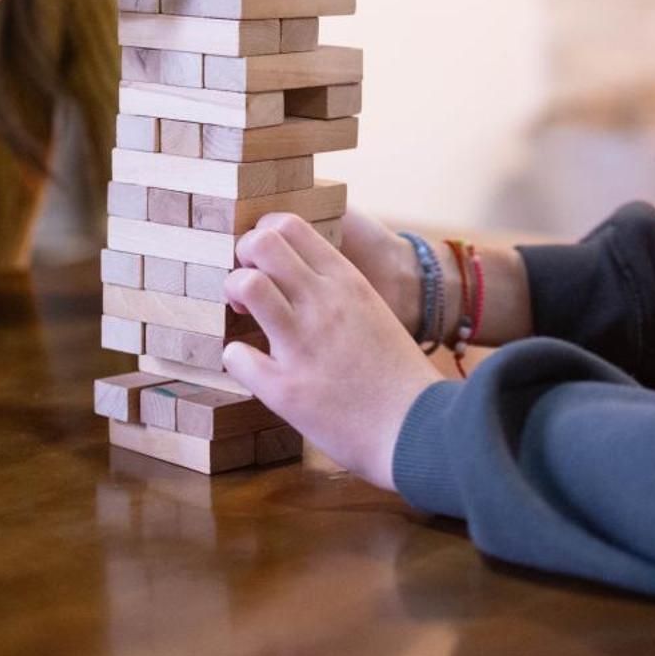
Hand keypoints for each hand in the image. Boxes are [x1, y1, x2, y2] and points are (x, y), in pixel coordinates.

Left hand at [222, 213, 444, 490]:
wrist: (419, 430)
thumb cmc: (398, 376)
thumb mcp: (374, 312)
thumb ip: (339, 292)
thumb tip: (304, 282)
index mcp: (347, 282)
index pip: (289, 225)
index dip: (264, 236)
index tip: (266, 261)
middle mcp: (324, 304)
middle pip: (260, 243)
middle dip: (243, 258)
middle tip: (250, 285)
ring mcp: (303, 344)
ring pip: (246, 285)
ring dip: (235, 295)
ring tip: (246, 316)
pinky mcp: (285, 388)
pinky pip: (236, 355)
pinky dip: (237, 358)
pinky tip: (255, 367)